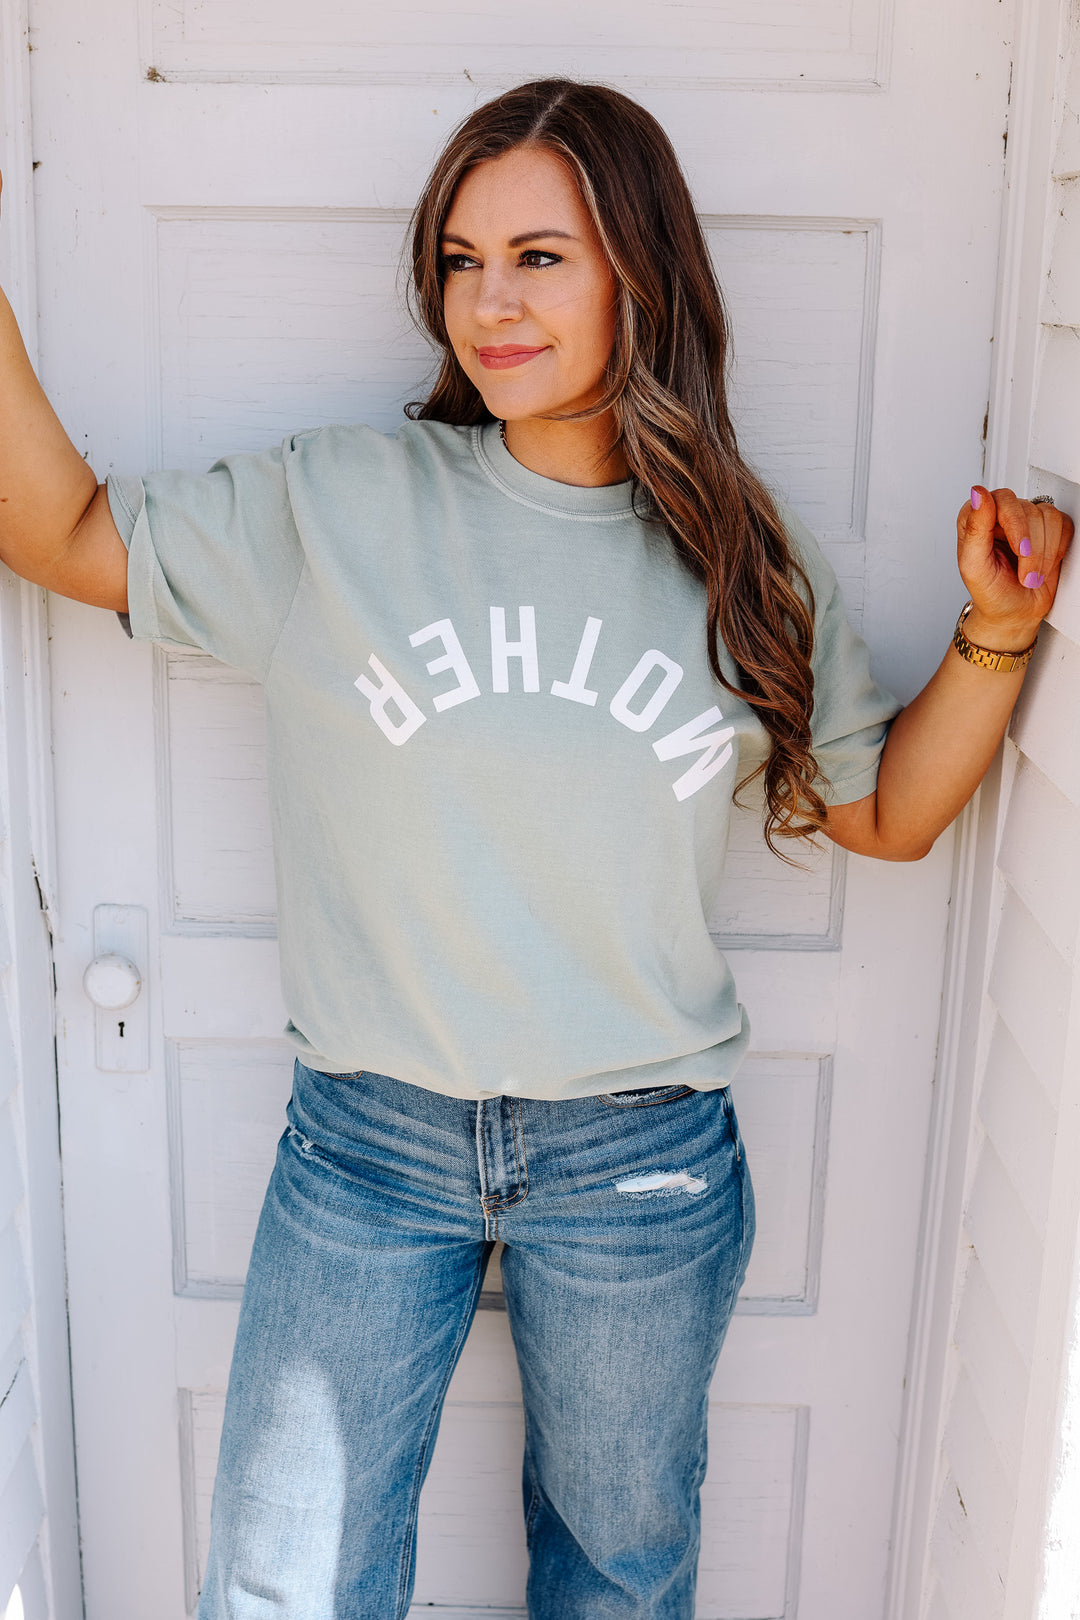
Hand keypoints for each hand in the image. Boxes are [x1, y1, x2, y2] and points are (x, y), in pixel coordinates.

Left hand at [958, 486, 1073, 649]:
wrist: (1014, 612)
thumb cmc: (990, 592)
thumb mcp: (974, 566)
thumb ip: (974, 529)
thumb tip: (978, 494)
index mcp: (977, 518)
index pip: (1001, 499)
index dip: (1015, 524)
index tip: (1020, 549)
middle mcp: (1001, 514)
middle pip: (1028, 510)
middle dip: (1031, 549)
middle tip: (1025, 575)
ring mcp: (1026, 519)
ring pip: (1048, 516)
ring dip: (1044, 554)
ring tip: (1031, 576)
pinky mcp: (1048, 528)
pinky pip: (1063, 524)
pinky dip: (1057, 549)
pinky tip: (1044, 565)